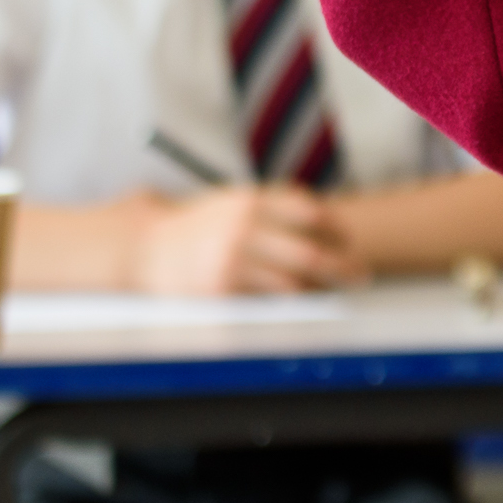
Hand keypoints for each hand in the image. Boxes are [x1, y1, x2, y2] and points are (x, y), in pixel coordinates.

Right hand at [126, 187, 369, 295]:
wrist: (141, 248)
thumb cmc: (194, 227)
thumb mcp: (230, 201)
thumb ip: (270, 206)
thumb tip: (321, 218)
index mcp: (248, 200)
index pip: (309, 211)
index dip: (336, 227)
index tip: (347, 238)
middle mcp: (242, 228)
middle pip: (310, 252)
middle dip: (343, 266)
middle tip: (361, 274)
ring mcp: (231, 260)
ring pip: (294, 282)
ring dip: (320, 290)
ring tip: (333, 293)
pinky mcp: (220, 290)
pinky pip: (267, 300)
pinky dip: (290, 302)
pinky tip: (301, 303)